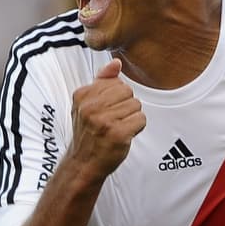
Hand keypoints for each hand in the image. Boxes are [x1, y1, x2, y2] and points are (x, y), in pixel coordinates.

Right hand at [70, 59, 146, 179]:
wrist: (84, 163)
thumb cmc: (89, 132)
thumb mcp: (88, 104)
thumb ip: (102, 81)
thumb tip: (116, 62)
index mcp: (83, 95)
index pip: (116, 82)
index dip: (117, 98)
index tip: (106, 111)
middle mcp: (91, 107)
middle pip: (128, 92)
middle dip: (127, 106)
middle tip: (114, 121)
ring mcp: (103, 120)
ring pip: (136, 105)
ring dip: (132, 118)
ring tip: (118, 128)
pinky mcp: (117, 134)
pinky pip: (141, 119)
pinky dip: (137, 128)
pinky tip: (125, 135)